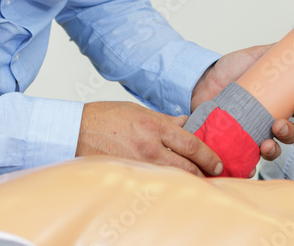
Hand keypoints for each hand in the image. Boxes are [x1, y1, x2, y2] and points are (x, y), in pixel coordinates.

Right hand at [76, 101, 222, 176]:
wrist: (75, 131)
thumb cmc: (104, 117)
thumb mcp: (138, 110)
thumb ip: (165, 119)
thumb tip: (185, 122)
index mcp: (154, 126)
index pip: (191, 143)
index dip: (209, 155)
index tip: (218, 163)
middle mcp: (150, 146)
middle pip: (187, 165)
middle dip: (204, 172)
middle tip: (214, 174)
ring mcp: (140, 163)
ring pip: (174, 176)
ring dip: (189, 180)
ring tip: (199, 180)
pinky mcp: (130, 174)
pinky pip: (155, 181)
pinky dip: (168, 183)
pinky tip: (174, 183)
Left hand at [191, 46, 293, 160]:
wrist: (200, 81)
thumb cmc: (229, 70)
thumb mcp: (253, 56)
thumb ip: (274, 51)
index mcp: (279, 100)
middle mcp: (269, 120)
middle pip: (289, 134)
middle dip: (289, 133)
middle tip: (279, 125)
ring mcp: (253, 134)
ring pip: (272, 150)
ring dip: (273, 150)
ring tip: (266, 144)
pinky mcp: (235, 145)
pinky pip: (246, 161)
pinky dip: (249, 166)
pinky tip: (248, 166)